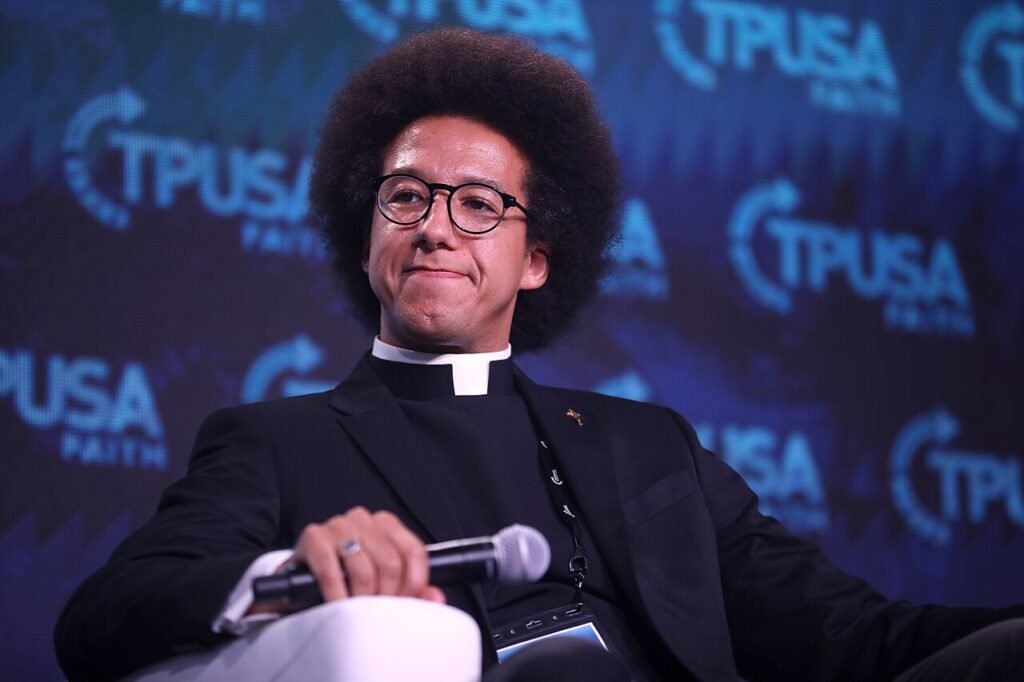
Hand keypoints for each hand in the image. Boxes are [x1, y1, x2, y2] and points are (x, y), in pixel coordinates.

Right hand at [288, 506, 444, 603]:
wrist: (302, 574)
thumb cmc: (347, 575)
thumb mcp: (381, 579)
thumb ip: (412, 588)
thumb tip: (437, 598)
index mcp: (386, 523)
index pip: (414, 552)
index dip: (413, 584)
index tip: (404, 603)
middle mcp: (364, 519)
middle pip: (391, 564)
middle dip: (386, 597)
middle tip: (377, 614)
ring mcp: (338, 525)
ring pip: (364, 570)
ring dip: (362, 600)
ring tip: (358, 613)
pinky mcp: (314, 537)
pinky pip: (331, 571)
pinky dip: (337, 595)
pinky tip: (338, 607)